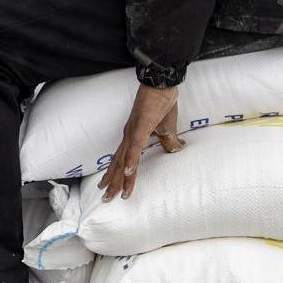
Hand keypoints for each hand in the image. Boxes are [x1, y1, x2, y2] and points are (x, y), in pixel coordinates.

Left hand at [99, 84, 182, 201]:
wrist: (161, 84)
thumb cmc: (162, 103)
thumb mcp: (167, 128)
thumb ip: (169, 141)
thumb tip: (177, 150)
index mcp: (133, 137)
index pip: (122, 161)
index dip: (117, 176)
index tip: (112, 190)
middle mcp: (129, 136)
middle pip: (118, 163)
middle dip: (112, 182)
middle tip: (105, 199)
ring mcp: (133, 131)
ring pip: (124, 158)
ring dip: (119, 177)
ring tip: (114, 193)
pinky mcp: (141, 126)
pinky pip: (135, 146)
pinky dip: (131, 159)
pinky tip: (127, 171)